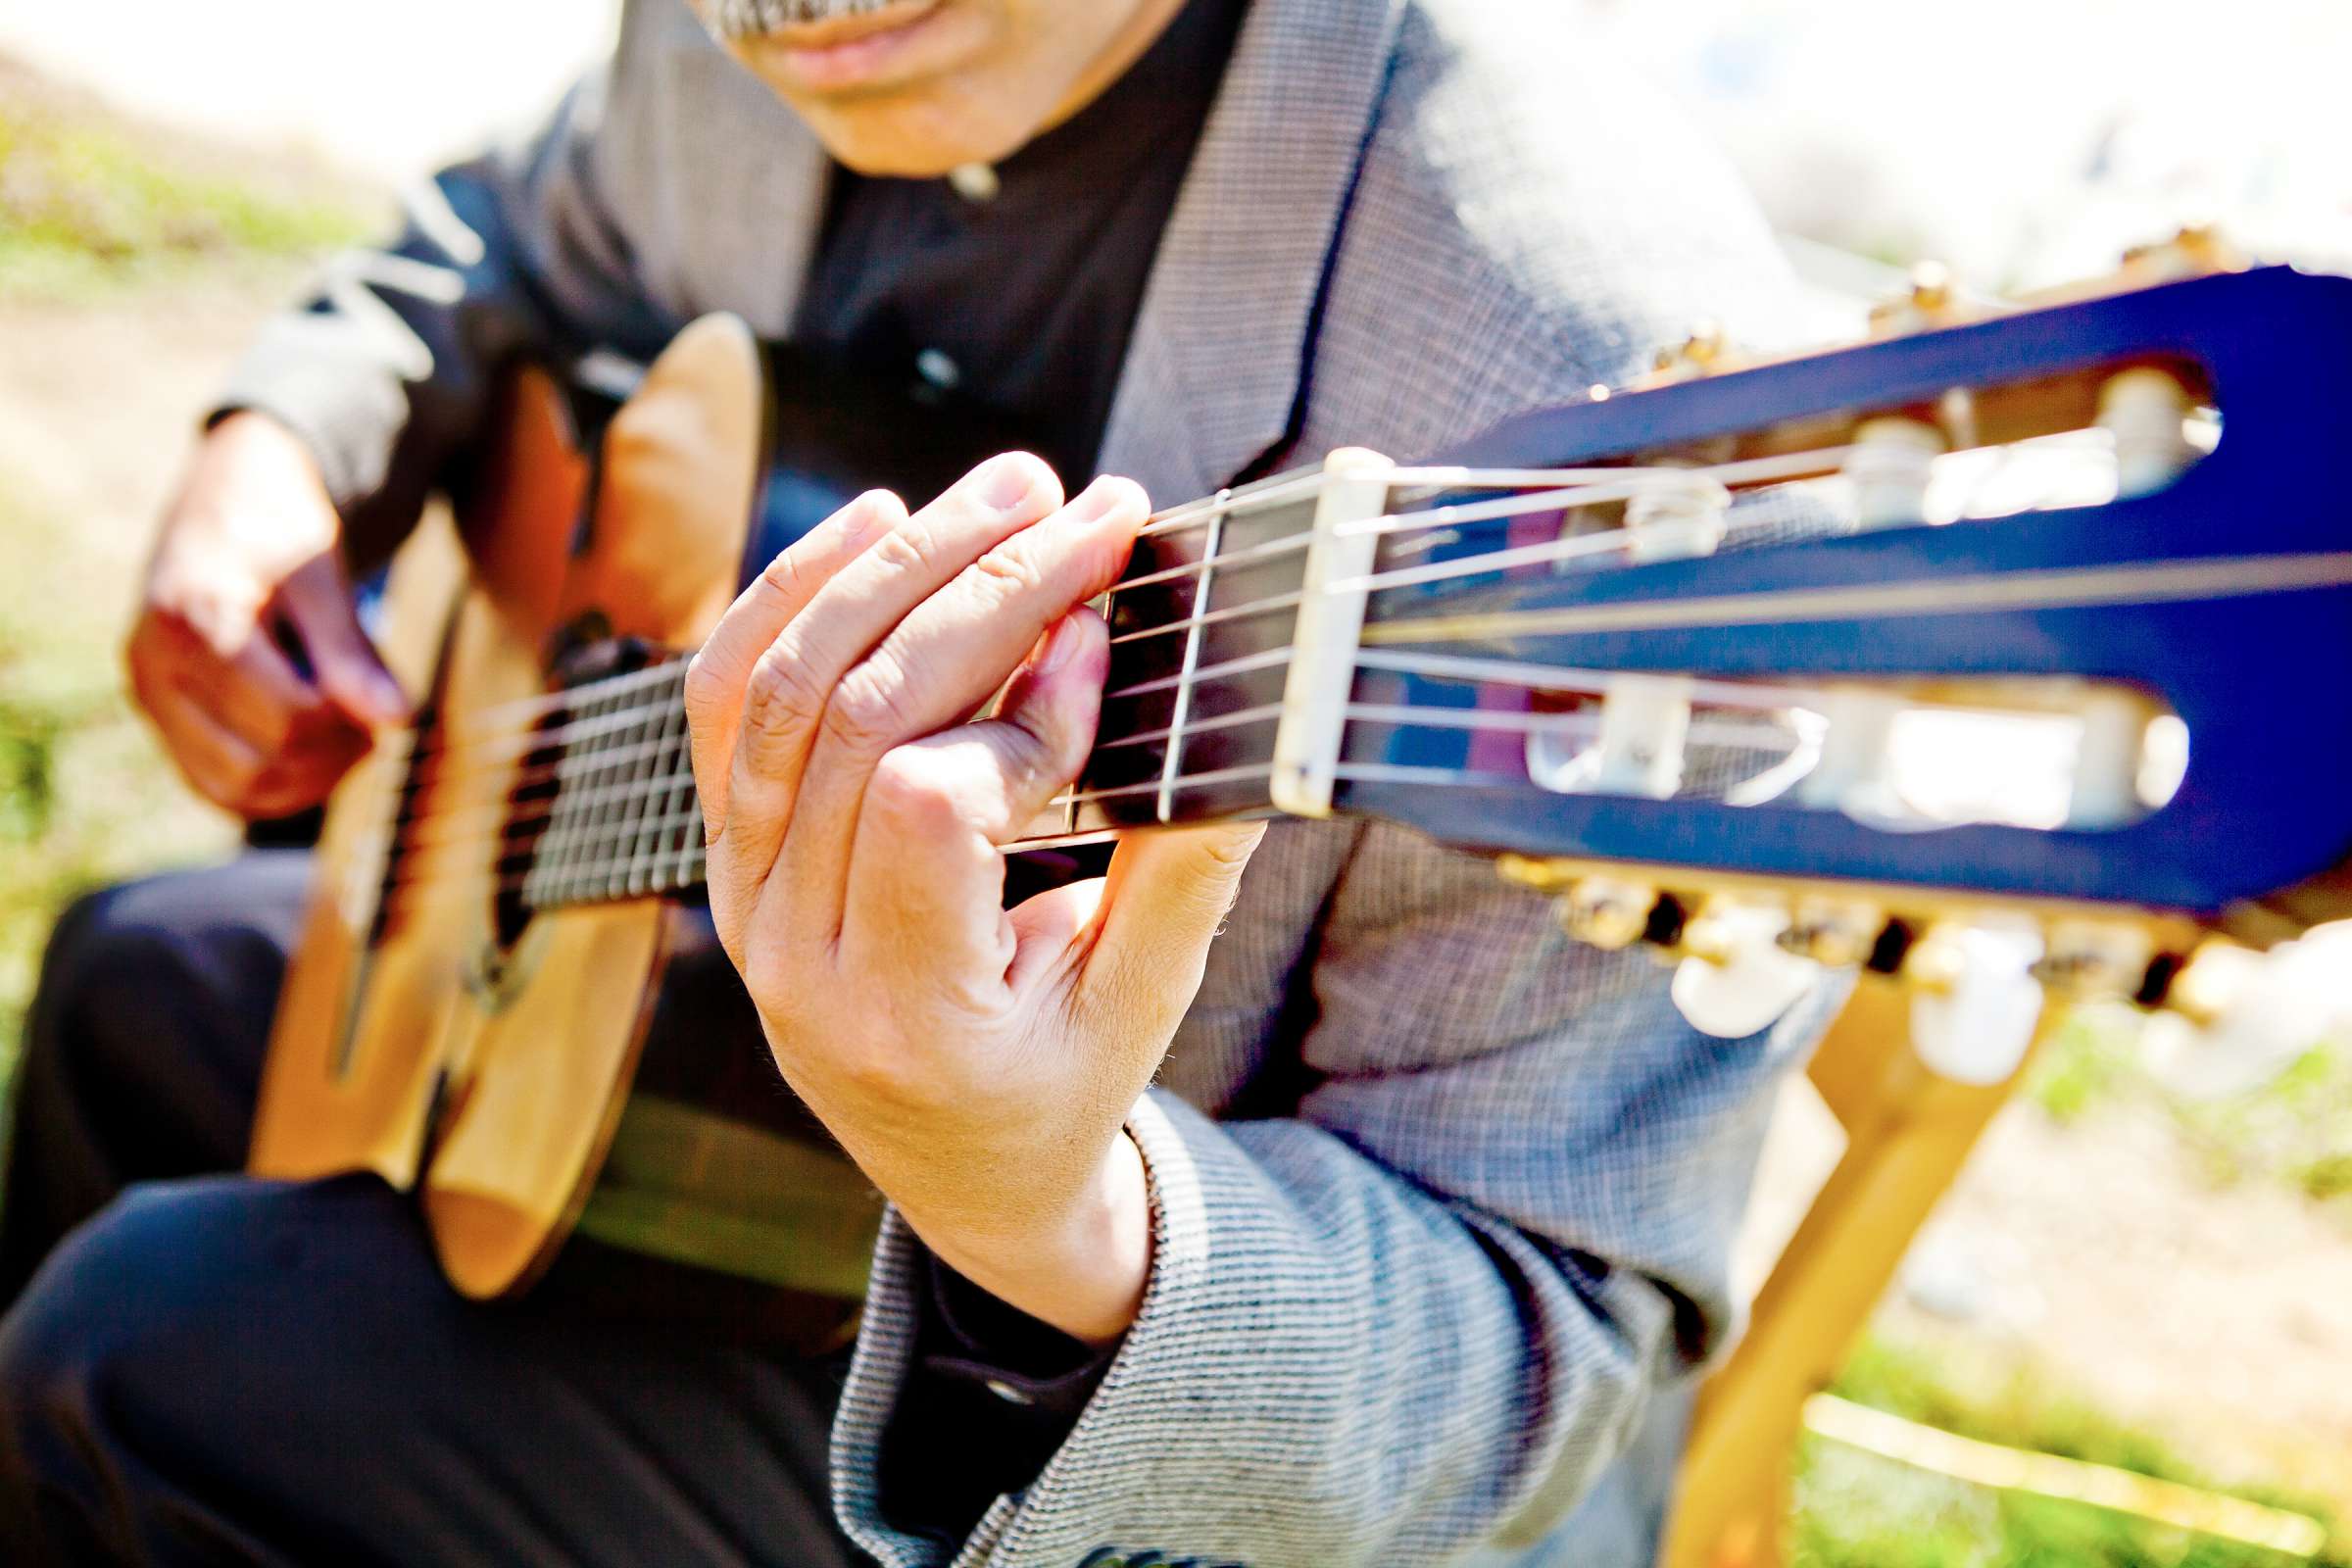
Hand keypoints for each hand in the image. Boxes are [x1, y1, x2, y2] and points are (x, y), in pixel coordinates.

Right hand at [127, 412, 407, 817]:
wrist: (226, 495)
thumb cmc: (277, 524)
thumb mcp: (320, 571)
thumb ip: (351, 648)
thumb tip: (399, 719)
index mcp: (192, 620)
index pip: (291, 718)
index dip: (349, 721)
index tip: (380, 693)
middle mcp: (154, 666)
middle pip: (261, 763)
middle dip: (332, 754)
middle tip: (371, 715)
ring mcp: (150, 697)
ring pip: (235, 790)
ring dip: (307, 780)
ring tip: (348, 733)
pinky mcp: (160, 718)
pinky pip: (215, 787)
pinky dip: (274, 786)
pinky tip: (316, 751)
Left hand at [684, 453, 1263, 1342]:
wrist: (952, 1166)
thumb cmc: (1060, 1087)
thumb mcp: (1143, 1007)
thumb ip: (1180, 873)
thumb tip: (1235, 720)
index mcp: (902, 1016)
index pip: (929, 809)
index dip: (1025, 713)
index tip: (1111, 648)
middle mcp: (794, 955)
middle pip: (859, 718)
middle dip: (984, 590)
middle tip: (1092, 510)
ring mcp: (743, 896)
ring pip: (787, 686)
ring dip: (902, 565)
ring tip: (1013, 490)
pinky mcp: (730, 847)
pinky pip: (727, 698)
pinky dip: (792, 594)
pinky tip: (877, 521)